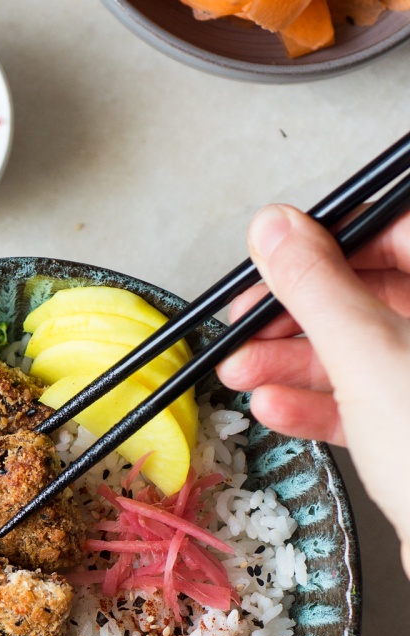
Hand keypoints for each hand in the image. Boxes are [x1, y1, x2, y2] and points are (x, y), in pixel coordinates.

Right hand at [216, 203, 409, 579]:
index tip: (273, 256)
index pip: (394, 231)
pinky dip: (317, 404)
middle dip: (295, 313)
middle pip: (367, 294)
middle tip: (246, 324)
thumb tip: (275, 227)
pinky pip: (364, 403)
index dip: (325, 240)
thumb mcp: (366, 352)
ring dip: (292, 362)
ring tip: (242, 371)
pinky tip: (275, 407)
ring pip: (359, 351)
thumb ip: (314, 284)